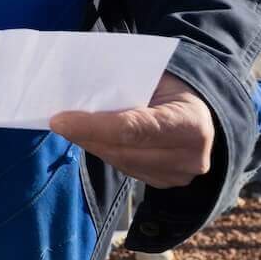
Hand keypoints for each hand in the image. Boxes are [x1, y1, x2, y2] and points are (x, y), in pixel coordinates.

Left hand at [50, 74, 214, 187]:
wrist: (202, 111)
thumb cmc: (172, 86)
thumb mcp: (155, 76)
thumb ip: (123, 85)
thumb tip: (77, 91)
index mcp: (191, 122)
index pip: (133, 128)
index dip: (93, 126)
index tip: (59, 120)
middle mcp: (190, 156)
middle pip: (122, 149)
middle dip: (85, 136)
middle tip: (58, 123)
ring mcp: (180, 175)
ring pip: (121, 162)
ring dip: (92, 145)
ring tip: (71, 128)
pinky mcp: (167, 183)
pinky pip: (127, 169)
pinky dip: (107, 152)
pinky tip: (94, 139)